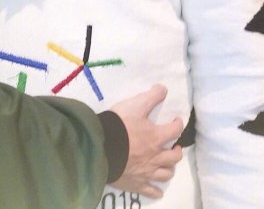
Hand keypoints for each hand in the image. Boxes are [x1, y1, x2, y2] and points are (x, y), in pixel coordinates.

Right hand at [110, 84, 183, 199]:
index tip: (176, 120)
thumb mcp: (135, 105)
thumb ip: (151, 97)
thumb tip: (164, 88)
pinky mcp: (136, 183)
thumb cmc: (119, 125)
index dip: (178, 124)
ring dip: (169, 169)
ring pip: (165, 174)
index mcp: (156, 137)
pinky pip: (150, 190)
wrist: (101, 147)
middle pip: (174, 157)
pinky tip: (158, 190)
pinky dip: (156, 190)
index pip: (175, 130)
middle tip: (174, 146)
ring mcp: (147, 172)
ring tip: (167, 164)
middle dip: (176, 150)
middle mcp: (155, 156)